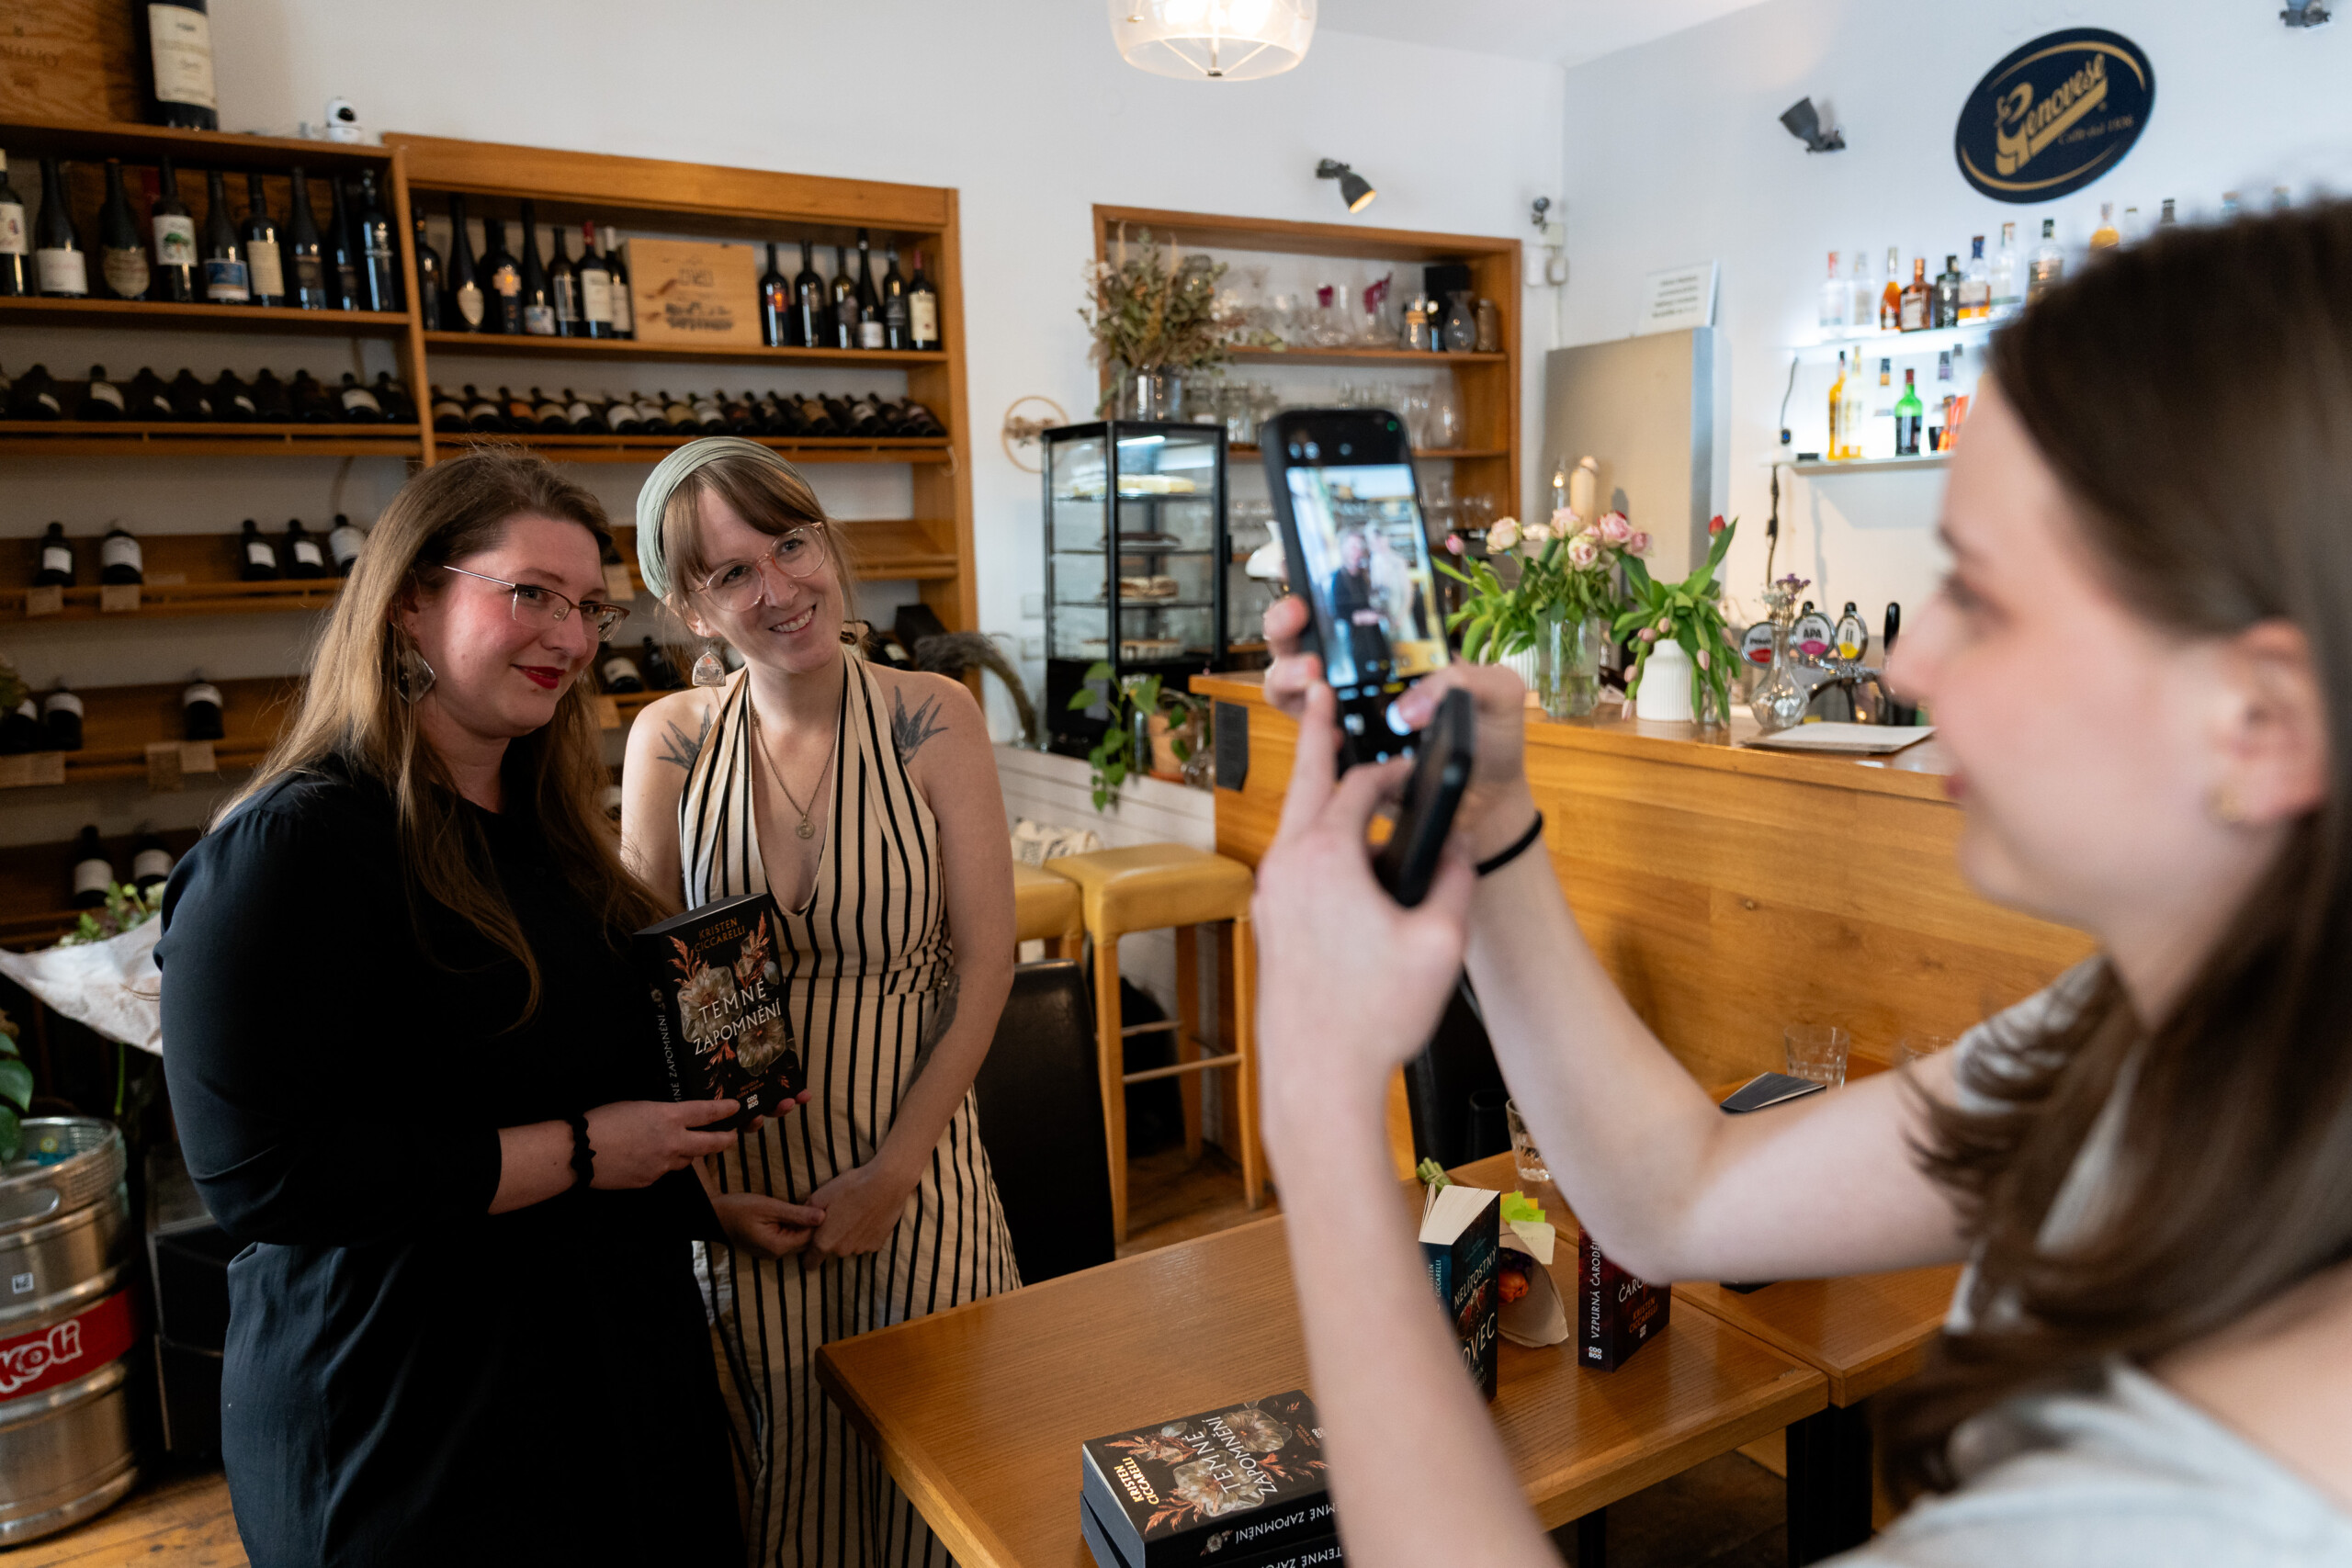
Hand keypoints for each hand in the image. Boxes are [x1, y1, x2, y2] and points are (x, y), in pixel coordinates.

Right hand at [583, 1099, 740, 1189]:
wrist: (581, 1152)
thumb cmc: (604, 1121)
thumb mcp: (637, 1106)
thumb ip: (660, 1113)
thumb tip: (668, 1119)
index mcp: (669, 1118)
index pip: (706, 1113)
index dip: (724, 1110)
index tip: (736, 1107)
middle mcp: (672, 1143)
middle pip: (710, 1144)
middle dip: (725, 1140)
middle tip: (732, 1136)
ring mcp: (662, 1165)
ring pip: (686, 1160)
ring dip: (689, 1153)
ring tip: (683, 1146)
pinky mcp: (650, 1181)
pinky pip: (663, 1171)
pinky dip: (661, 1164)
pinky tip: (647, 1158)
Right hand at [712, 1191, 825, 1258]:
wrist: (715, 1215)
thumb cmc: (740, 1208)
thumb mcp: (769, 1207)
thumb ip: (797, 1214)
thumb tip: (823, 1217)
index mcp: (778, 1246)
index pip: (811, 1238)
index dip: (820, 1222)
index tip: (826, 1205)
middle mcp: (777, 1254)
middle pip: (807, 1243)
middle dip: (815, 1226)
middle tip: (822, 1205)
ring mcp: (772, 1253)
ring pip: (799, 1242)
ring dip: (805, 1227)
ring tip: (811, 1208)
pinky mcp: (769, 1248)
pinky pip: (789, 1240)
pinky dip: (796, 1229)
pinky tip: (799, 1215)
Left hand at [805, 1159, 918, 1260]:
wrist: (886, 1184)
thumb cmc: (850, 1188)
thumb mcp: (820, 1196)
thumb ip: (805, 1214)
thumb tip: (802, 1223)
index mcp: (824, 1242)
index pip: (809, 1263)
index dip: (808, 1254)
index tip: (813, 1241)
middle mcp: (842, 1251)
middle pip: (831, 1250)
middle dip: (832, 1238)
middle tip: (838, 1216)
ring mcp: (861, 1249)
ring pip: (849, 1246)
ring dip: (849, 1235)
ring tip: (855, 1213)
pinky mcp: (877, 1244)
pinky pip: (865, 1242)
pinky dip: (865, 1233)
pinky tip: (868, 1216)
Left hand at [1253, 683, 1477, 1147]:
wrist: (1317, 1074)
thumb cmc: (1375, 1014)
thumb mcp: (1439, 944)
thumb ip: (1457, 884)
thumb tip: (1461, 847)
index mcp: (1326, 857)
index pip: (1360, 788)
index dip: (1392, 772)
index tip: (1416, 770)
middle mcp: (1288, 865)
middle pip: (1308, 783)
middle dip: (1321, 737)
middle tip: (1323, 696)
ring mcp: (1271, 893)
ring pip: (1294, 823)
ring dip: (1318, 792)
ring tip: (1334, 766)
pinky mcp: (1268, 921)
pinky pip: (1290, 858)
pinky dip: (1311, 835)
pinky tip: (1336, 848)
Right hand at [1263, 596, 1534, 856]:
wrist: (1483, 800)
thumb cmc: (1490, 736)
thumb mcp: (1496, 692)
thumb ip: (1463, 680)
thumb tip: (1406, 709)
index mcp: (1397, 643)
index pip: (1352, 601)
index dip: (1320, 577)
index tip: (1301, 563)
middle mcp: (1361, 669)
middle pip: (1305, 634)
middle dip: (1286, 618)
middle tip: (1297, 614)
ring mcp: (1343, 707)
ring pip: (1288, 679)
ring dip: (1286, 670)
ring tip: (1310, 674)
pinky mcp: (1337, 748)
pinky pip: (1303, 731)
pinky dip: (1305, 724)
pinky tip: (1329, 728)